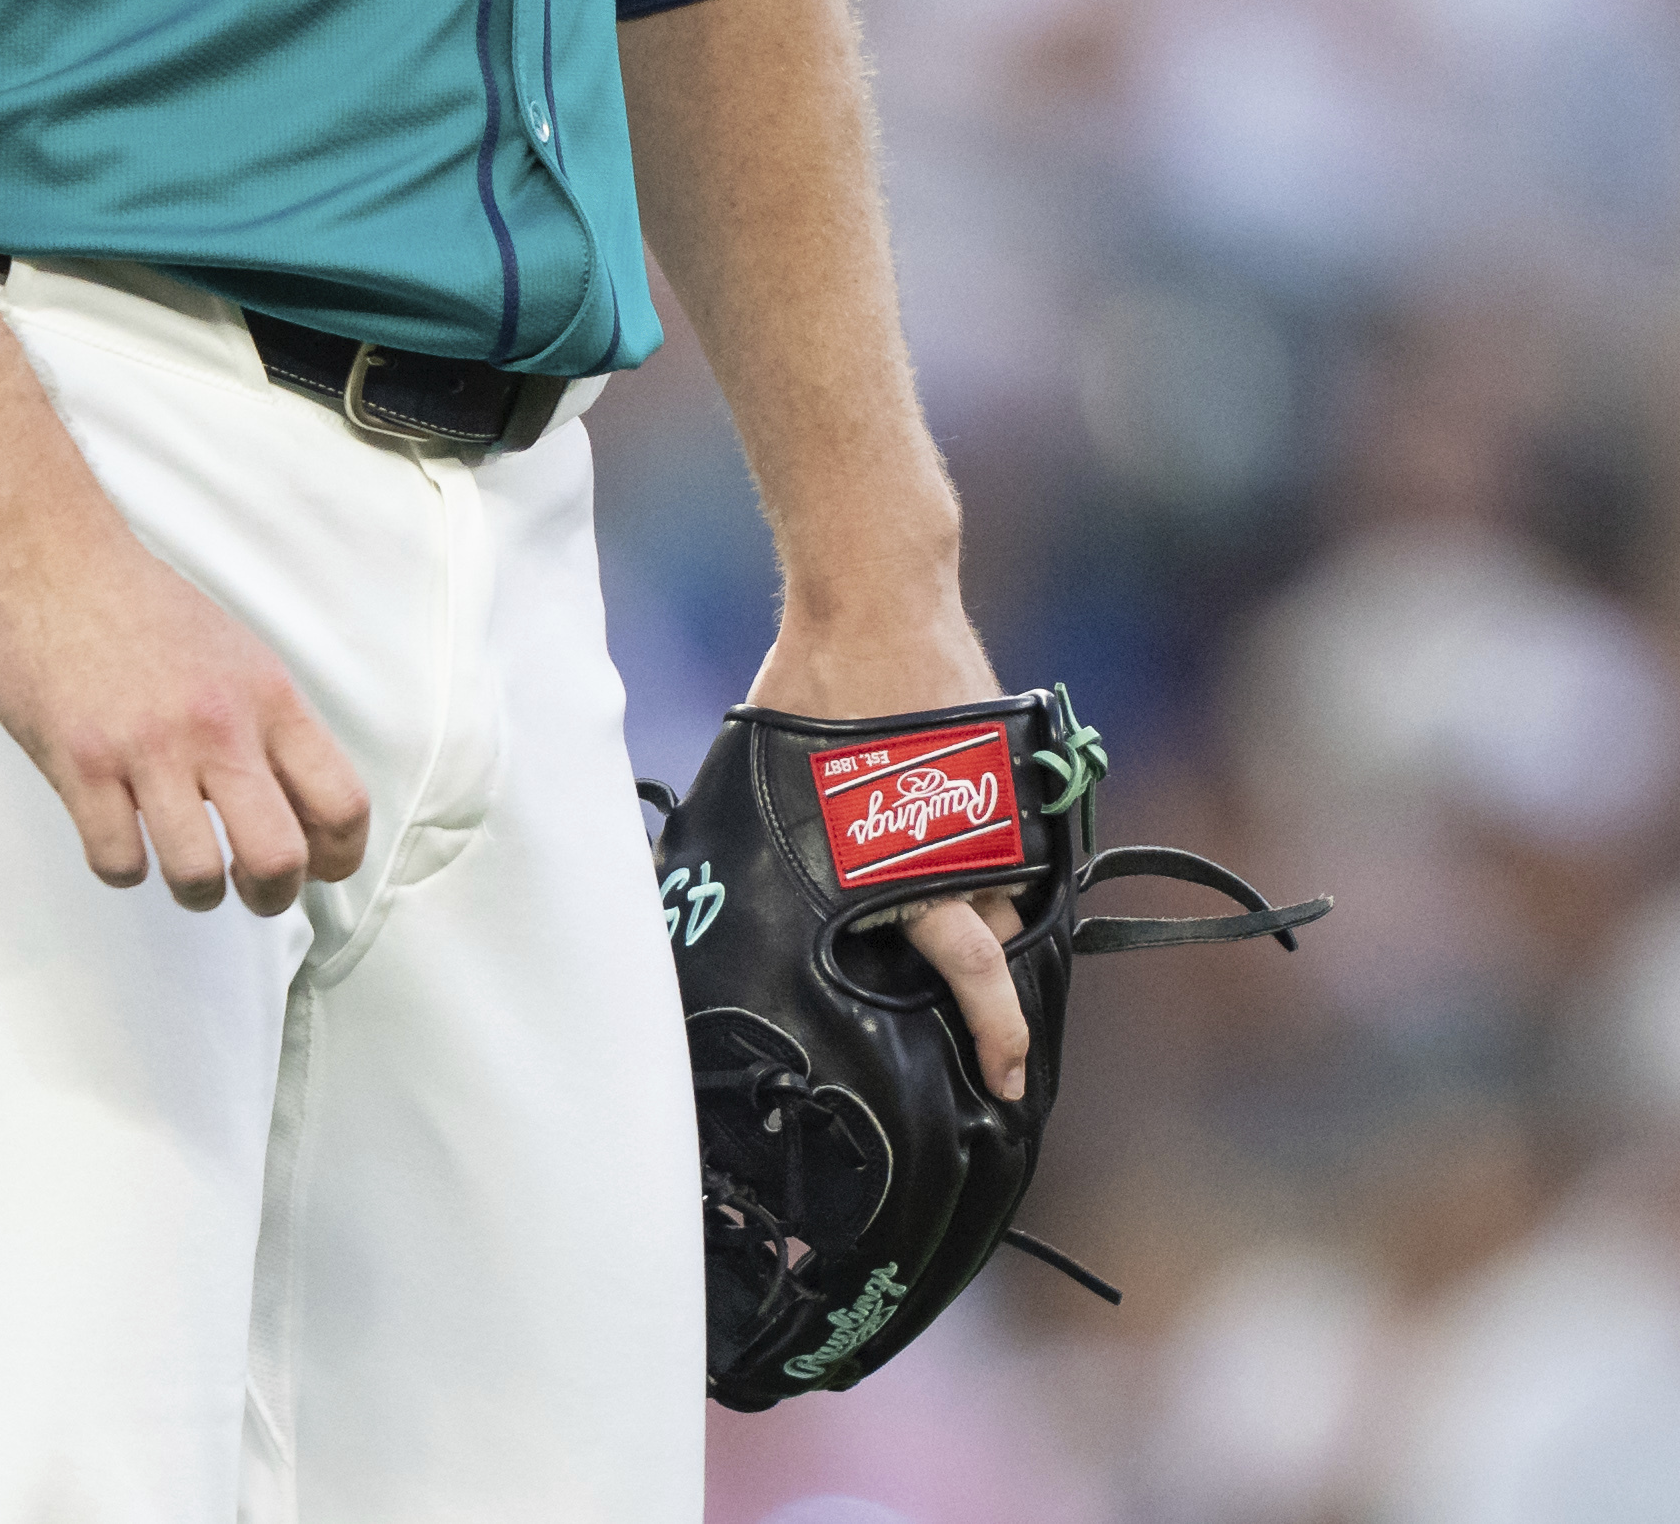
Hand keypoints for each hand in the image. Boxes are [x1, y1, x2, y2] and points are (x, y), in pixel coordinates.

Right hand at [0, 512, 371, 915]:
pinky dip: (124, 865)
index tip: (318, 868)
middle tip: (250, 891)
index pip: (342, 802)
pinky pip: (118, 862)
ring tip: (184, 868)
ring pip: (196, 875)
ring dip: (194, 891)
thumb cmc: (144, 613)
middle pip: (279, 857)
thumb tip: (302, 812)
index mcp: (268, 698)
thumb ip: (271, 729)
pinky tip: (121, 833)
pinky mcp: (81, 765)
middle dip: (271, 897)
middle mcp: (217, 726)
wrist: (51, 561)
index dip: (339, 857)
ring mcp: (147, 748)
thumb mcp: (238, 657)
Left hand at [750, 599, 1031, 1102]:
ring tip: (939, 893)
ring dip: (981, 904)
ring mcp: (998, 802)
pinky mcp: (1014, 766)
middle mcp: (967, 844)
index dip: (996, 1033)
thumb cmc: (808, 692)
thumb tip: (666, 889)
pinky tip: (949, 832)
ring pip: (1007, 889)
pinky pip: (1010, 835)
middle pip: (995, 941)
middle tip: (972, 1013)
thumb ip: (743, 849)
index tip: (1005, 1081)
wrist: (876, 599)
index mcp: (903, 865)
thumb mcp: (758, 782)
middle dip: (983, 979)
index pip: (969, 971)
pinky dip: (986, 846)